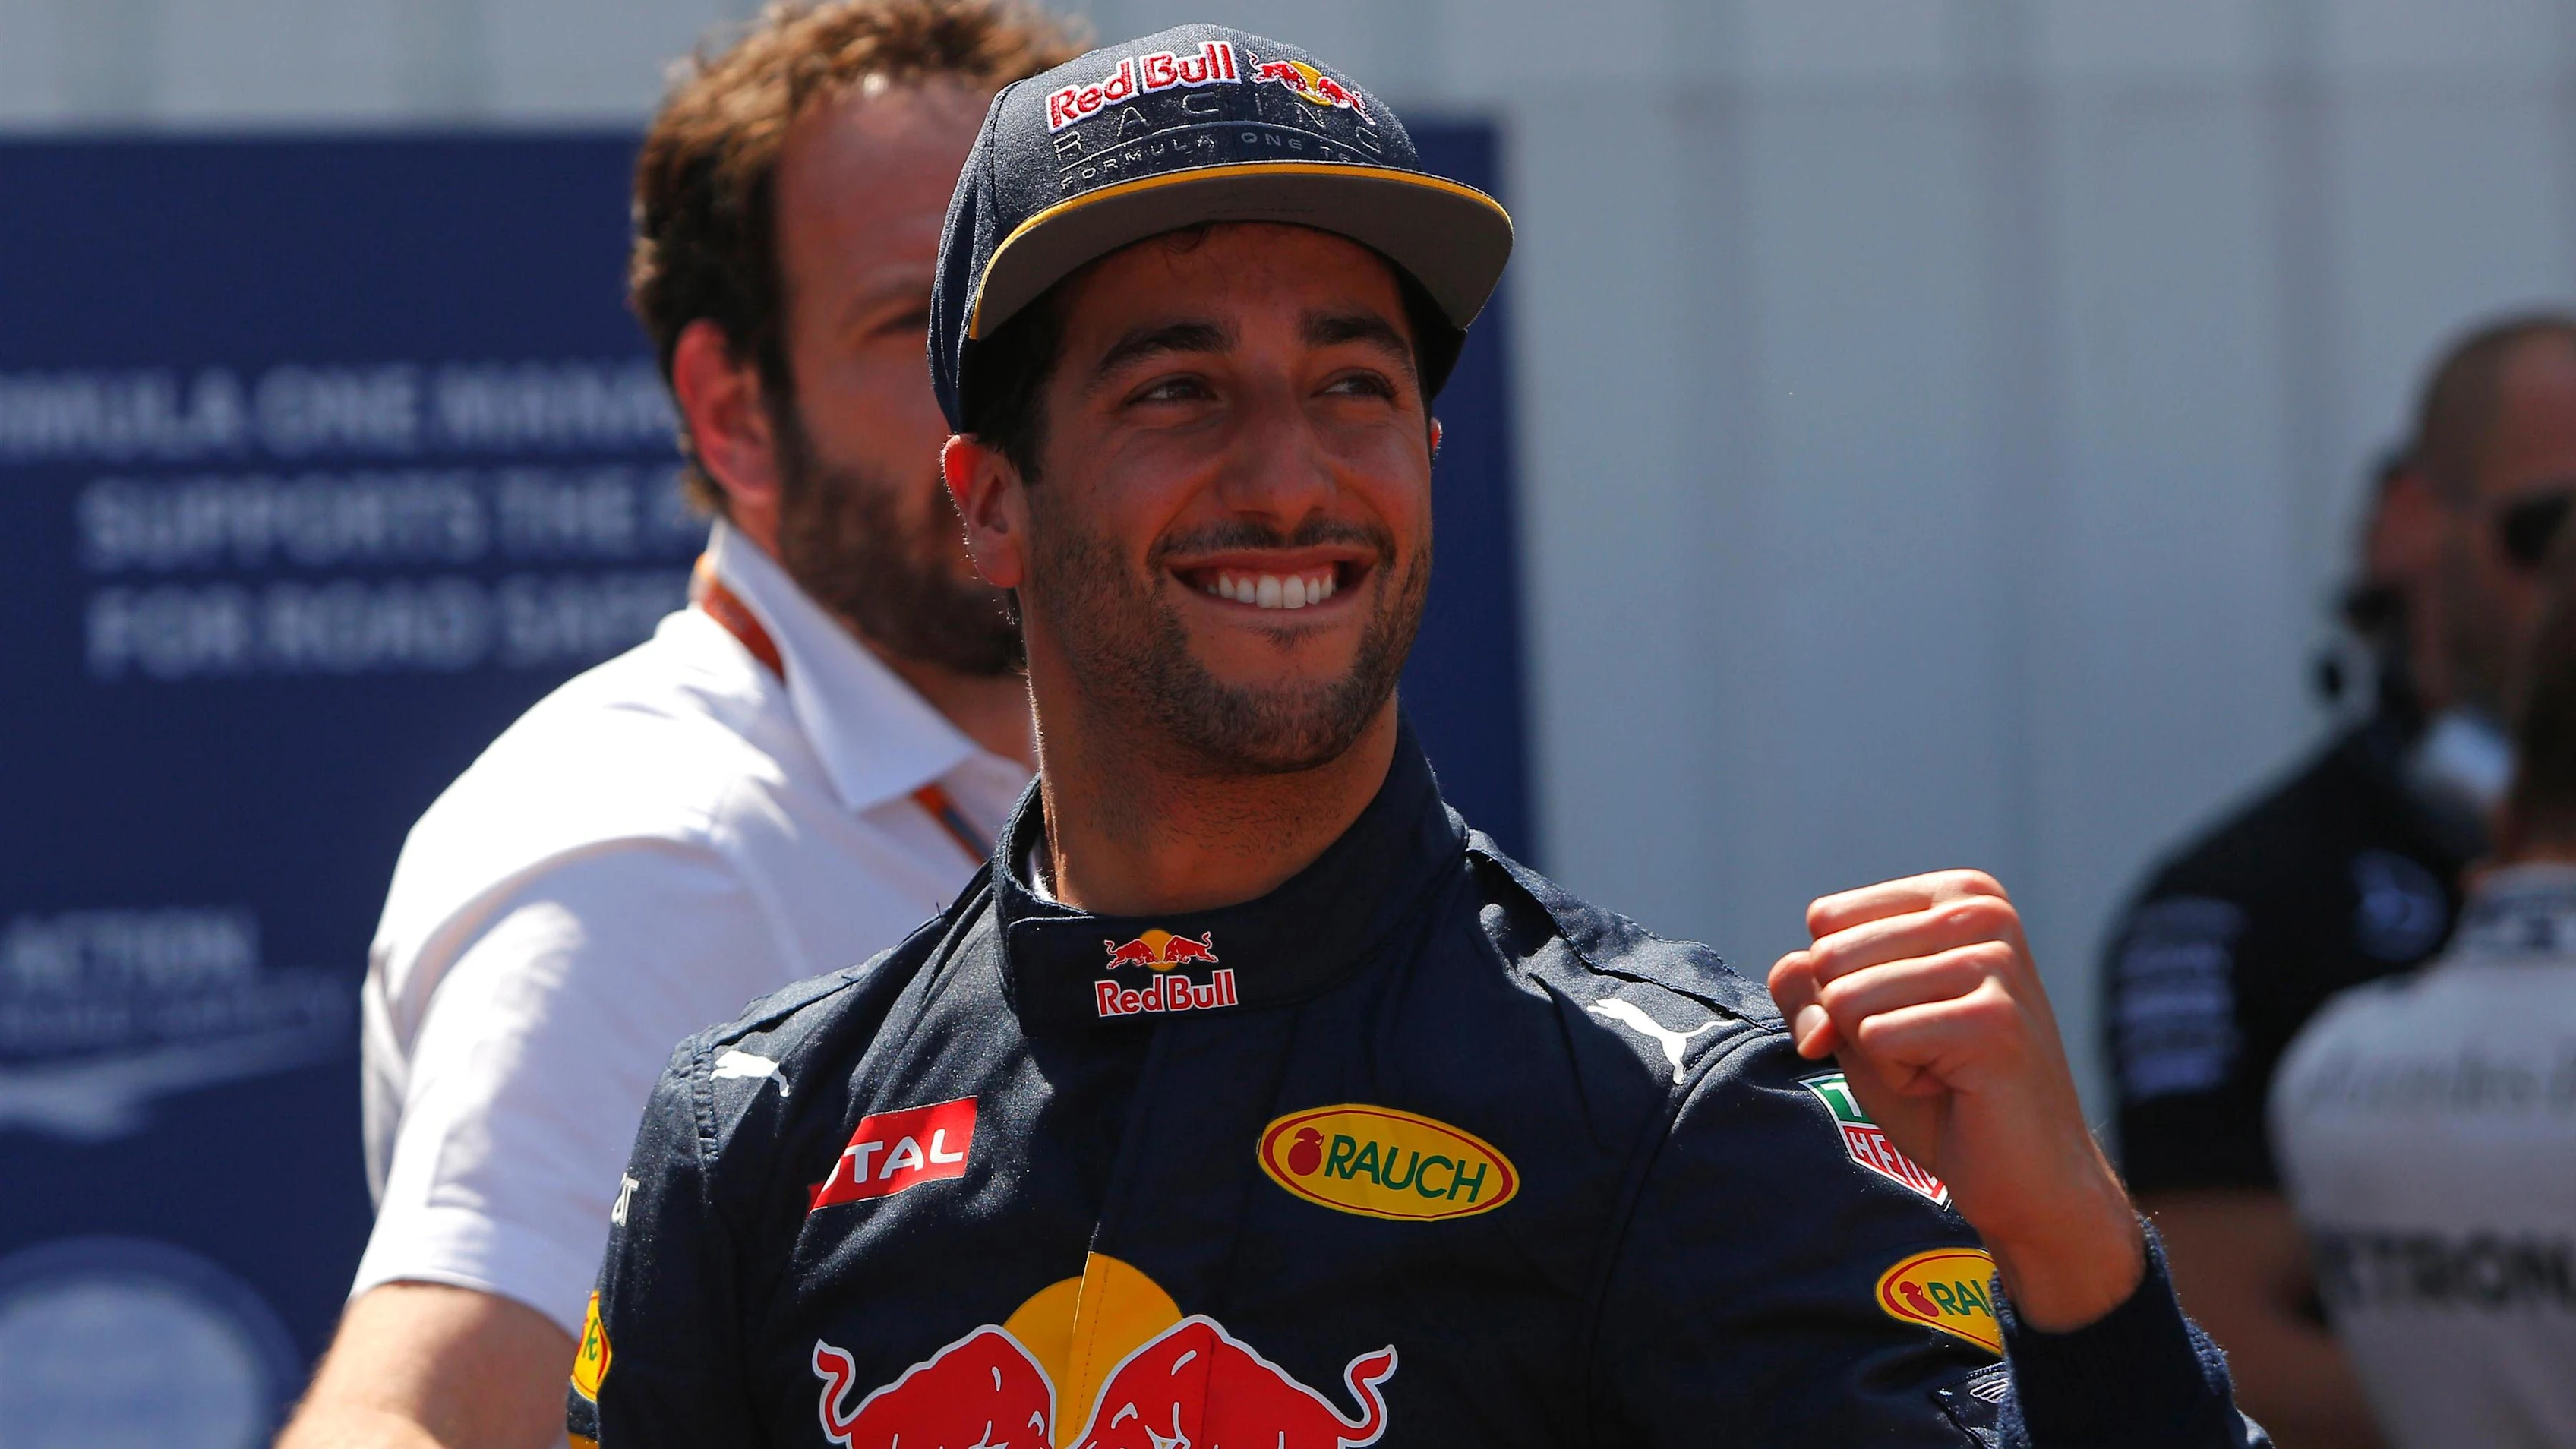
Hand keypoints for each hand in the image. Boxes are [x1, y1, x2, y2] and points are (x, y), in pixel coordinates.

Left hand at [1767, 870, 2143, 1330]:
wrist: (2024, 1173)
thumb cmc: (1937, 1090)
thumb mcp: (1854, 1020)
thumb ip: (1804, 983)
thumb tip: (1806, 992)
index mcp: (1959, 892)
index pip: (1826, 922)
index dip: (1840, 988)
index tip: (1906, 1018)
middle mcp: (1983, 912)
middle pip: (1831, 958)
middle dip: (1856, 1024)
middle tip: (1926, 1051)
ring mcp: (1995, 964)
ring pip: (1847, 999)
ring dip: (1878, 1055)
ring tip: (1941, 1068)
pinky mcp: (1992, 1021)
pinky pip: (1875, 1039)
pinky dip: (1896, 1079)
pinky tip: (1952, 1087)